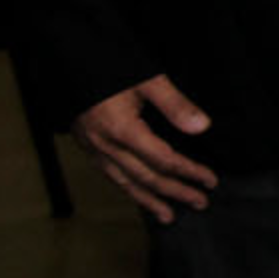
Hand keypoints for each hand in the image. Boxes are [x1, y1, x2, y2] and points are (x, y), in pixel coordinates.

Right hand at [74, 74, 217, 221]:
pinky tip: (139, 195)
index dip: (188, 172)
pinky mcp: (87, 146)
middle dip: (174, 192)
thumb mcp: (148, 79)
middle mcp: (105, 145)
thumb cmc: (109, 67)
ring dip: (149, 200)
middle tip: (200, 202)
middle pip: (145, 177)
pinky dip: (127, 189)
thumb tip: (202, 127)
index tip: (209, 180)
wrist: (69, 61)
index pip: (163, 160)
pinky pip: (110, 175)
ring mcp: (93, 148)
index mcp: (122, 130)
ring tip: (169, 216)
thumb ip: (176, 104)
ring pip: (124, 182)